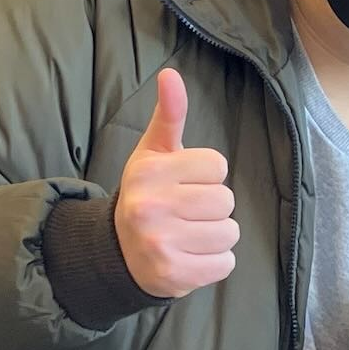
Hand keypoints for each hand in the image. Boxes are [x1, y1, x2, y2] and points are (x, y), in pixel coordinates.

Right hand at [115, 69, 237, 297]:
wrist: (119, 252)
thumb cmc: (146, 194)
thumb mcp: (153, 153)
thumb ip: (168, 115)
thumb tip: (171, 75)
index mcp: (150, 172)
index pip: (218, 167)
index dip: (207, 176)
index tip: (185, 184)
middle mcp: (150, 206)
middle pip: (226, 201)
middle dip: (214, 209)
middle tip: (186, 214)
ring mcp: (160, 243)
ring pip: (229, 233)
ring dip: (216, 236)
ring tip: (188, 235)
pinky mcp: (173, 275)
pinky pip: (225, 264)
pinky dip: (214, 262)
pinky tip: (191, 257)